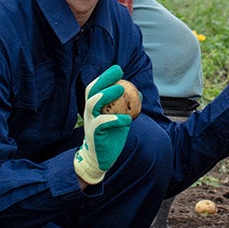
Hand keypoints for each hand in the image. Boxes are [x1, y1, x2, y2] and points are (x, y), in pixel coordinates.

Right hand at [73, 65, 132, 185]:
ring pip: (93, 103)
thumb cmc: (110, 136)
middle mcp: (89, 112)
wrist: (100, 158)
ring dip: (106, 94)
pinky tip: (127, 119)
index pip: (96, 87)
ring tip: (121, 89)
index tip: (118, 69)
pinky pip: (103, 123)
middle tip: (119, 72)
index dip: (105, 76)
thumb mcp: (119, 119)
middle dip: (104, 79)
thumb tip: (139, 94)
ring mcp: (90, 121)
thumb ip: (126, 106)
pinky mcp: (94, 133)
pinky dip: (115, 119)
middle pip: (92, 90)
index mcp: (94, 106)